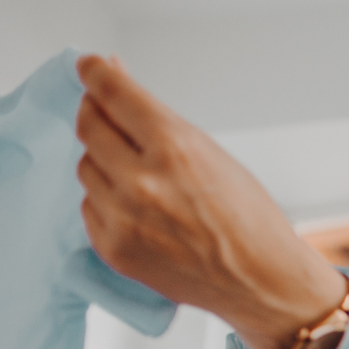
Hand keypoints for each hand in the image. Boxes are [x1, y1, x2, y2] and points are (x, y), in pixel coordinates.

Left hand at [72, 55, 345, 348]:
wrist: (263, 281)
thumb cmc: (249, 218)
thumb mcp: (213, 153)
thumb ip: (159, 120)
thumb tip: (116, 81)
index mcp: (175, 147)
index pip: (112, 92)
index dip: (96, 72)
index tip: (89, 66)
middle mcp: (143, 182)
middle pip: (88, 126)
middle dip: (97, 115)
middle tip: (111, 117)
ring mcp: (124, 218)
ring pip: (86, 168)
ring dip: (105, 163)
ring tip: (141, 178)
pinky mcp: (114, 248)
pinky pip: (90, 207)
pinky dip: (108, 202)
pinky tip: (141, 211)